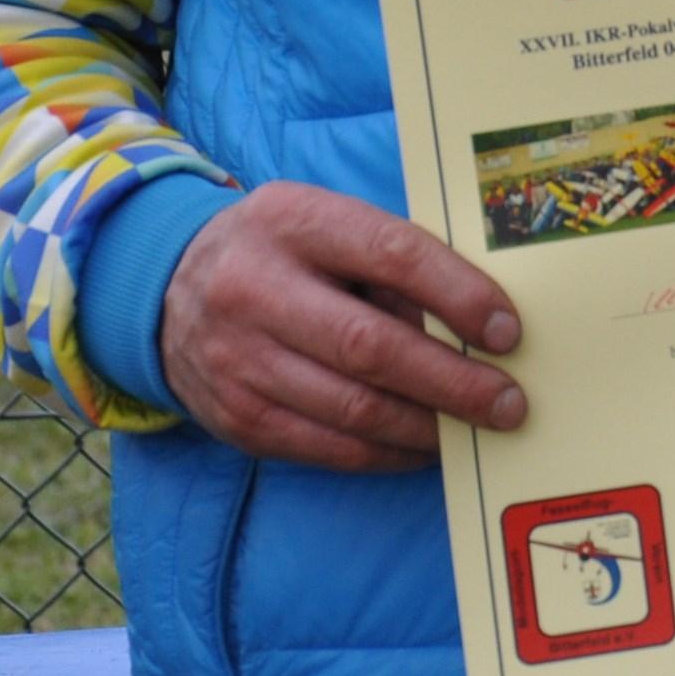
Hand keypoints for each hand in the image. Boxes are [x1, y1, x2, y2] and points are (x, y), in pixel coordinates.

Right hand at [159, 182, 527, 469]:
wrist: (165, 288)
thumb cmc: (281, 250)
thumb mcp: (327, 225)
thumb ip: (392, 263)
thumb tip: (478, 324)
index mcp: (293, 222)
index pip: (392, 254)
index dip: (458, 295)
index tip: (508, 331)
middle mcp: (255, 289)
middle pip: (371, 347)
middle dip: (453, 382)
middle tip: (509, 403)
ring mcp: (237, 359)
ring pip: (351, 409)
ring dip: (426, 428)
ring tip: (476, 430)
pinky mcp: (235, 418)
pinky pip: (326, 448)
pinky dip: (386, 453)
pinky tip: (423, 447)